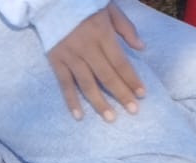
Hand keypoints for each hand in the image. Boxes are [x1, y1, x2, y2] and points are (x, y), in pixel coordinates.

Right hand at [47, 2, 144, 121]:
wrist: (53, 1)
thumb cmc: (86, 4)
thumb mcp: (109, 8)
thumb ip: (125, 28)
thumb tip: (141, 47)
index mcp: (102, 33)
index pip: (120, 62)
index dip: (132, 79)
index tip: (142, 94)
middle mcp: (87, 47)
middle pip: (106, 76)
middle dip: (121, 94)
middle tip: (133, 111)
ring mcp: (70, 56)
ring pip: (87, 84)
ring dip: (99, 103)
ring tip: (110, 118)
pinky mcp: (56, 61)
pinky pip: (65, 84)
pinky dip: (71, 101)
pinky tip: (79, 116)